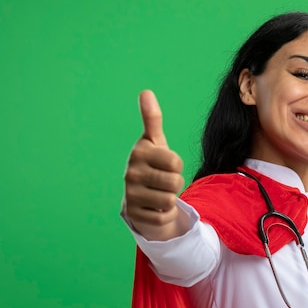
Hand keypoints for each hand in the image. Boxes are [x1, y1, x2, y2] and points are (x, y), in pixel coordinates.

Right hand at [124, 90, 187, 240]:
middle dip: (175, 183)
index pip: (175, 161)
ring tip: (159, 193)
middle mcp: (131, 173)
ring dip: (170, 199)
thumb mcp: (155, 142)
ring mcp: (130, 195)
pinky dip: (165, 214)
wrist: (140, 197)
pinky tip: (155, 206)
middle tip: (164, 181)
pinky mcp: (134, 215)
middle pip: (175, 182)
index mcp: (139, 153)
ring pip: (170, 200)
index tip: (166, 165)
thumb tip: (146, 91)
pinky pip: (164, 216)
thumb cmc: (153, 165)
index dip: (177, 165)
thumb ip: (152, 119)